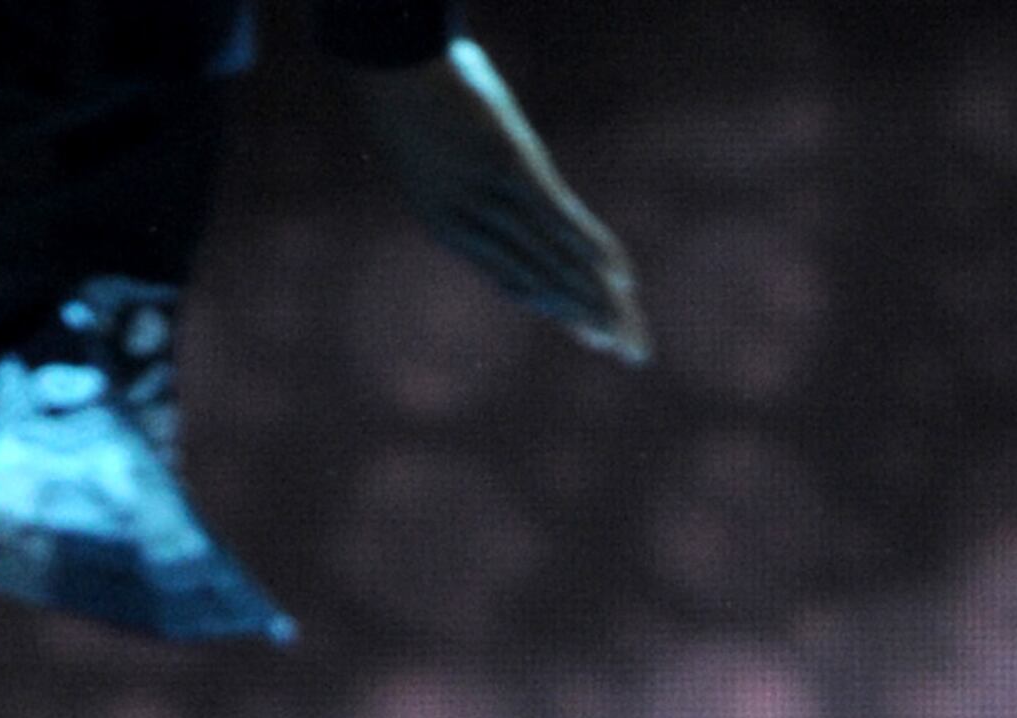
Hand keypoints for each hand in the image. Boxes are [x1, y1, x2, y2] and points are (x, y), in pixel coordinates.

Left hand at [351, 40, 648, 361]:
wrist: (390, 65)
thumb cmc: (407, 96)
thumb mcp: (425, 146)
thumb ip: (454, 167)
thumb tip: (477, 161)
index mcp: (450, 227)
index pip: (515, 280)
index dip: (557, 308)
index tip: (589, 331)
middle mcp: (472, 226)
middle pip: (541, 286)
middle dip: (588, 320)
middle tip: (626, 351)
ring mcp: (491, 197)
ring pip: (552, 263)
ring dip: (595, 301)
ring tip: (626, 332)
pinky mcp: (508, 166)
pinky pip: (554, 219)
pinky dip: (587, 249)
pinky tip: (616, 275)